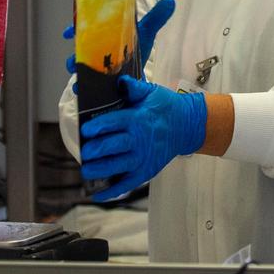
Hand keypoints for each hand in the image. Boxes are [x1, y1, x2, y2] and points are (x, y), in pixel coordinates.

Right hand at [64, 0, 176, 89]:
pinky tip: (82, 90)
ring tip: (80, 78)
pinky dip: (82, 88)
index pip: (84, 28)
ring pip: (79, 68)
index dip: (74, 29)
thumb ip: (156, 18)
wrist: (139, 74)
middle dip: (74, 56)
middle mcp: (95, 50)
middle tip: (75, 61)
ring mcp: (94, 67)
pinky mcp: (96, 83)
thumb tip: (170, 0)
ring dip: (77, 72)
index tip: (70, 32)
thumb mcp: (145, 33)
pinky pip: (84, 85)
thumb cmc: (137, 49)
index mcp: (104, 35)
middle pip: (79, 51)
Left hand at [80, 76, 206, 200]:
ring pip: (118, 166)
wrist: (189, 126)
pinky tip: (98, 193)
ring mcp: (144, 157)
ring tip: (87, 171)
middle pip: (112, 147)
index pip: (113, 123)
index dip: (96, 127)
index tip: (84, 130)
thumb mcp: (152, 93)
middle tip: (84, 152)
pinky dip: (113, 190)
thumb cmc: (168, 108)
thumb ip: (134, 88)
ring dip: (100, 170)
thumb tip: (120, 80)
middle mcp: (140, 139)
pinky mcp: (147, 170)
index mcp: (138, 118)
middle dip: (95, 150)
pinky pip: (128, 183)